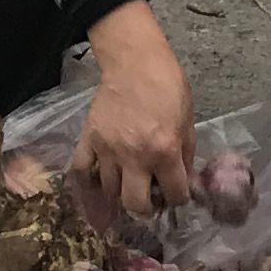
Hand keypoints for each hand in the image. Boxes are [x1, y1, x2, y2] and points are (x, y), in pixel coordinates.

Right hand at [70, 2, 198, 229]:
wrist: (135, 62)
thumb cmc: (168, 87)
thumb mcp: (188, 122)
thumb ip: (184, 156)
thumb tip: (181, 180)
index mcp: (164, 151)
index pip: (175, 195)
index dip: (179, 197)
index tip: (176, 192)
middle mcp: (134, 156)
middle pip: (136, 205)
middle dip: (147, 207)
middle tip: (150, 197)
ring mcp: (107, 149)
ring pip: (110, 192)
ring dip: (122, 191)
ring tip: (129, 182)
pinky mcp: (88, 139)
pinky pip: (83, 171)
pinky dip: (90, 181)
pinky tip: (101, 180)